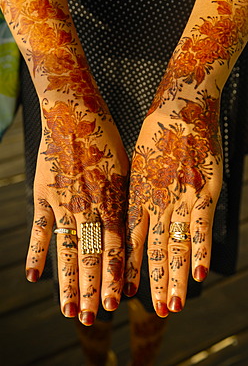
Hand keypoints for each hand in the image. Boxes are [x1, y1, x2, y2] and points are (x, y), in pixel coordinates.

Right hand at [26, 98, 128, 324]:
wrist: (75, 112)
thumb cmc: (106, 139)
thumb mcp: (126, 168)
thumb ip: (125, 200)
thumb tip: (127, 230)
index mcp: (113, 199)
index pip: (116, 247)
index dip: (116, 276)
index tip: (117, 302)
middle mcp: (89, 207)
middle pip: (92, 255)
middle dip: (94, 289)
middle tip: (93, 317)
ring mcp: (64, 203)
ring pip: (67, 249)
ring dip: (68, 281)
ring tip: (69, 310)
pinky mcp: (43, 194)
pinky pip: (39, 229)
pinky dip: (36, 252)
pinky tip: (32, 277)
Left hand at [124, 94, 222, 316]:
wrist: (179, 109)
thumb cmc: (154, 136)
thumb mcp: (135, 165)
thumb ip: (135, 195)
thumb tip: (133, 219)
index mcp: (135, 195)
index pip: (127, 241)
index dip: (125, 268)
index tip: (121, 291)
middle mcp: (155, 201)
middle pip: (149, 250)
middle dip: (148, 283)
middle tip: (150, 311)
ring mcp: (180, 197)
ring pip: (173, 244)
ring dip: (172, 277)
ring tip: (171, 305)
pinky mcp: (204, 190)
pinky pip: (200, 227)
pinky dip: (199, 252)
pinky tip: (197, 276)